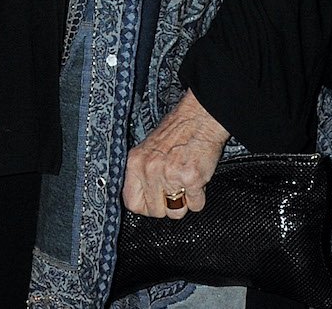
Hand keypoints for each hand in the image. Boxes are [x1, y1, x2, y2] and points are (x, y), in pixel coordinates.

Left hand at [123, 90, 230, 217]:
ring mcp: (170, 175)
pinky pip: (196, 205)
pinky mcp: (191, 178)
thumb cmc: (176, 131)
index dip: (145, 207)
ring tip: (185, 184)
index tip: (154, 202)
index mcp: (135, 162)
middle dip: (167, 205)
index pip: (132, 203)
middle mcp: (150, 170)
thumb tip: (141, 199)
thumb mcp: (148, 149)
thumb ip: (141, 173)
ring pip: (176, 213)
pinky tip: (197, 180)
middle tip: (175, 188)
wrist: (199, 118)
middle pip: (155, 211)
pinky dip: (199, 197)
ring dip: (184, 203)